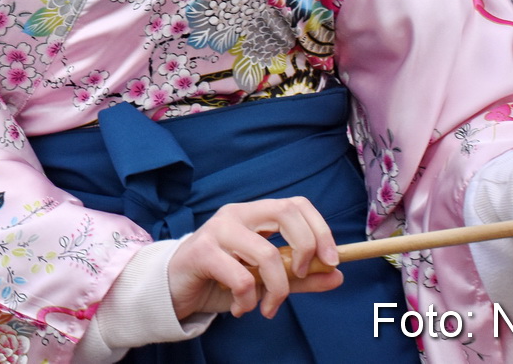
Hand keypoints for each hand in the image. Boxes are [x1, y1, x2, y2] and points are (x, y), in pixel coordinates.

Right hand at [167, 197, 342, 321]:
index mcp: (254, 213)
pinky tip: (240, 308)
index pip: (296, 205)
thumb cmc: (220, 279)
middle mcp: (236, 214)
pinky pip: (241, 277)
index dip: (321, 229)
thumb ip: (301, 277)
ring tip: (267, 308)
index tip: (332, 261)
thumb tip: (338, 276)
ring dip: (277, 290)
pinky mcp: (202, 252)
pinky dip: (248, 300)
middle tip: (302, 277)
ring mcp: (217, 229)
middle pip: (286, 213)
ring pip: (267, 253)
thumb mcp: (265, 278)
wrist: (174, 289)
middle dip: (306, 249)